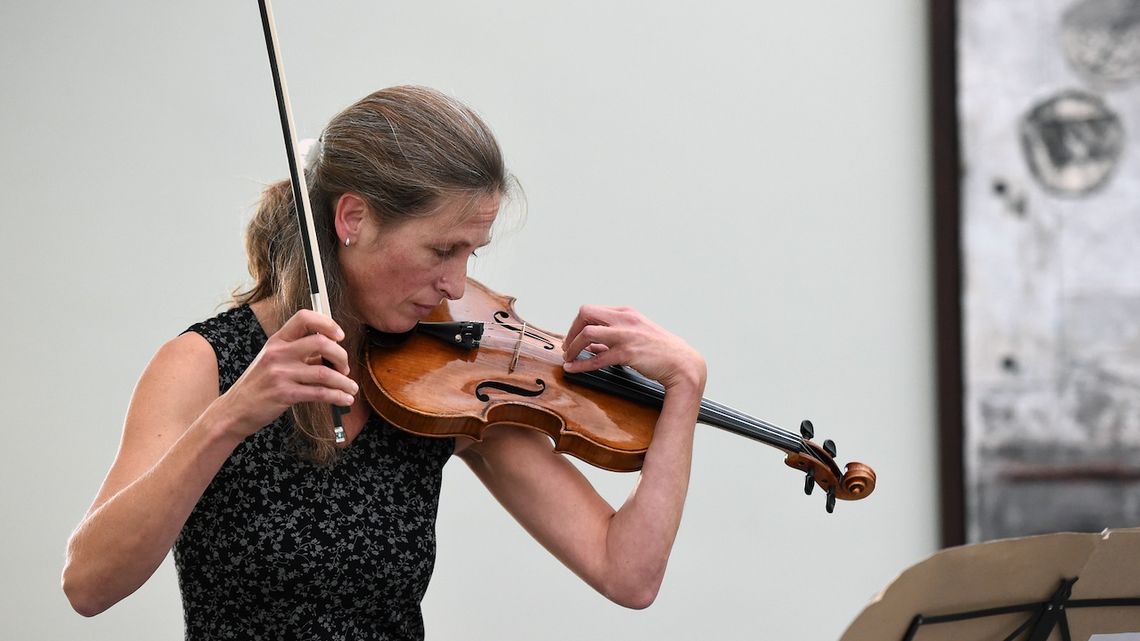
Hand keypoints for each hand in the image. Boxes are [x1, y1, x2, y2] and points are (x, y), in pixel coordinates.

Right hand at [218, 309, 356, 436]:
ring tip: (351, 388)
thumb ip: (298, 352)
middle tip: (345, 368)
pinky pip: (319, 393)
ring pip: (324, 372)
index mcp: (277, 340)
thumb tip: (331, 351)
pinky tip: (344, 399)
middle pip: (321, 343)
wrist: (235, 410)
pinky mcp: (284, 394)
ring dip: (344, 382)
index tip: (340, 335)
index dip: (327, 323)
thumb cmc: (259, 384)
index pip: (304, 318)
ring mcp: (280, 374)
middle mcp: (278, 353)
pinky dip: (337, 396)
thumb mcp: (272, 360)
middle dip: (341, 355)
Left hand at [560, 305, 705, 392]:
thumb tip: (591, 346)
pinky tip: (573, 369)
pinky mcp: (627, 353)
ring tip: (569, 358)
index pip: (592, 310)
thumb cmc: (661, 351)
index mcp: (627, 312)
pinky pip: (597, 358)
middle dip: (571, 331)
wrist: (682, 363)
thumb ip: (613, 338)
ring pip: (587, 334)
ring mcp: (626, 335)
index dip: (577, 324)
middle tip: (567, 346)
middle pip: (585, 313)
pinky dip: (581, 364)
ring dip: (572, 347)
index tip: (572, 337)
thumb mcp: (636, 335)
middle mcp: (625, 319)